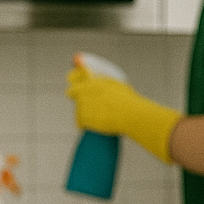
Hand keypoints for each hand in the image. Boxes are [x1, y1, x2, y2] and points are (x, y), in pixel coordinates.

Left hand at [66, 63, 181, 162]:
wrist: (132, 115)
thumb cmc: (128, 100)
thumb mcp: (116, 84)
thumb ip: (102, 80)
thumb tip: (94, 78)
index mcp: (93, 80)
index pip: (73, 78)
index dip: (73, 81)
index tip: (73, 86)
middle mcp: (85, 91)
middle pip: (72, 94)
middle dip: (80, 99)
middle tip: (91, 105)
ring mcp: (84, 104)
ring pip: (77, 109)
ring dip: (84, 113)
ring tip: (99, 117)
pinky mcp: (85, 118)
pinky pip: (80, 122)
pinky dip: (85, 124)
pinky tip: (94, 125)